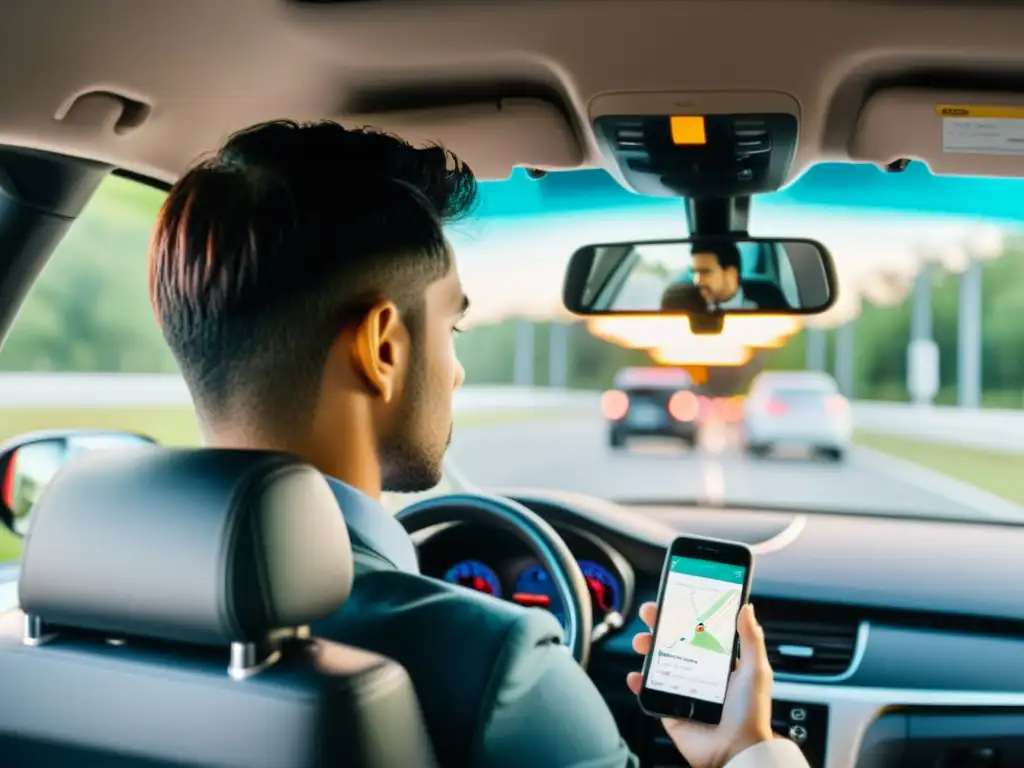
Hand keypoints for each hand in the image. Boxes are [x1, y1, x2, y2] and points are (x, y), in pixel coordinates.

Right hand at [626, 602, 774, 767]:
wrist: (735, 751)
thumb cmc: (751, 714)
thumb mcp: (756, 671)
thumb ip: (751, 639)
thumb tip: (747, 608)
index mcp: (719, 661)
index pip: (698, 630)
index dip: (684, 614)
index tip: (674, 599)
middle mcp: (699, 672)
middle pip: (674, 641)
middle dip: (659, 625)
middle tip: (650, 613)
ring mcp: (682, 689)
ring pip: (658, 662)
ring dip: (646, 648)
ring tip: (642, 643)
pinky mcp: (670, 707)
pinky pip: (649, 691)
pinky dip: (639, 682)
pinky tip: (637, 675)